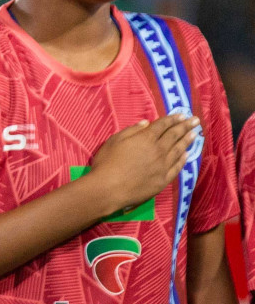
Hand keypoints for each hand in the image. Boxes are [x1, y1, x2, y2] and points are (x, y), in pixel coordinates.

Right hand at [83, 114, 198, 218]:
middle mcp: (158, 150)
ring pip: (179, 150)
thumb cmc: (107, 163)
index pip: (162, 126)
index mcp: (146, 139)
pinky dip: (183, 160)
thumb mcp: (114, 141)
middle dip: (185, 126)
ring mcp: (163, 166)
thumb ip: (131, 131)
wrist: (108, 189)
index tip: (182, 115)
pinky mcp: (163, 180)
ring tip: (195, 134)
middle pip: (174, 135)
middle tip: (195, 120)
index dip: (173, 119)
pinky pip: (176, 167)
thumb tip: (146, 123)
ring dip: (187, 141)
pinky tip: (186, 155)